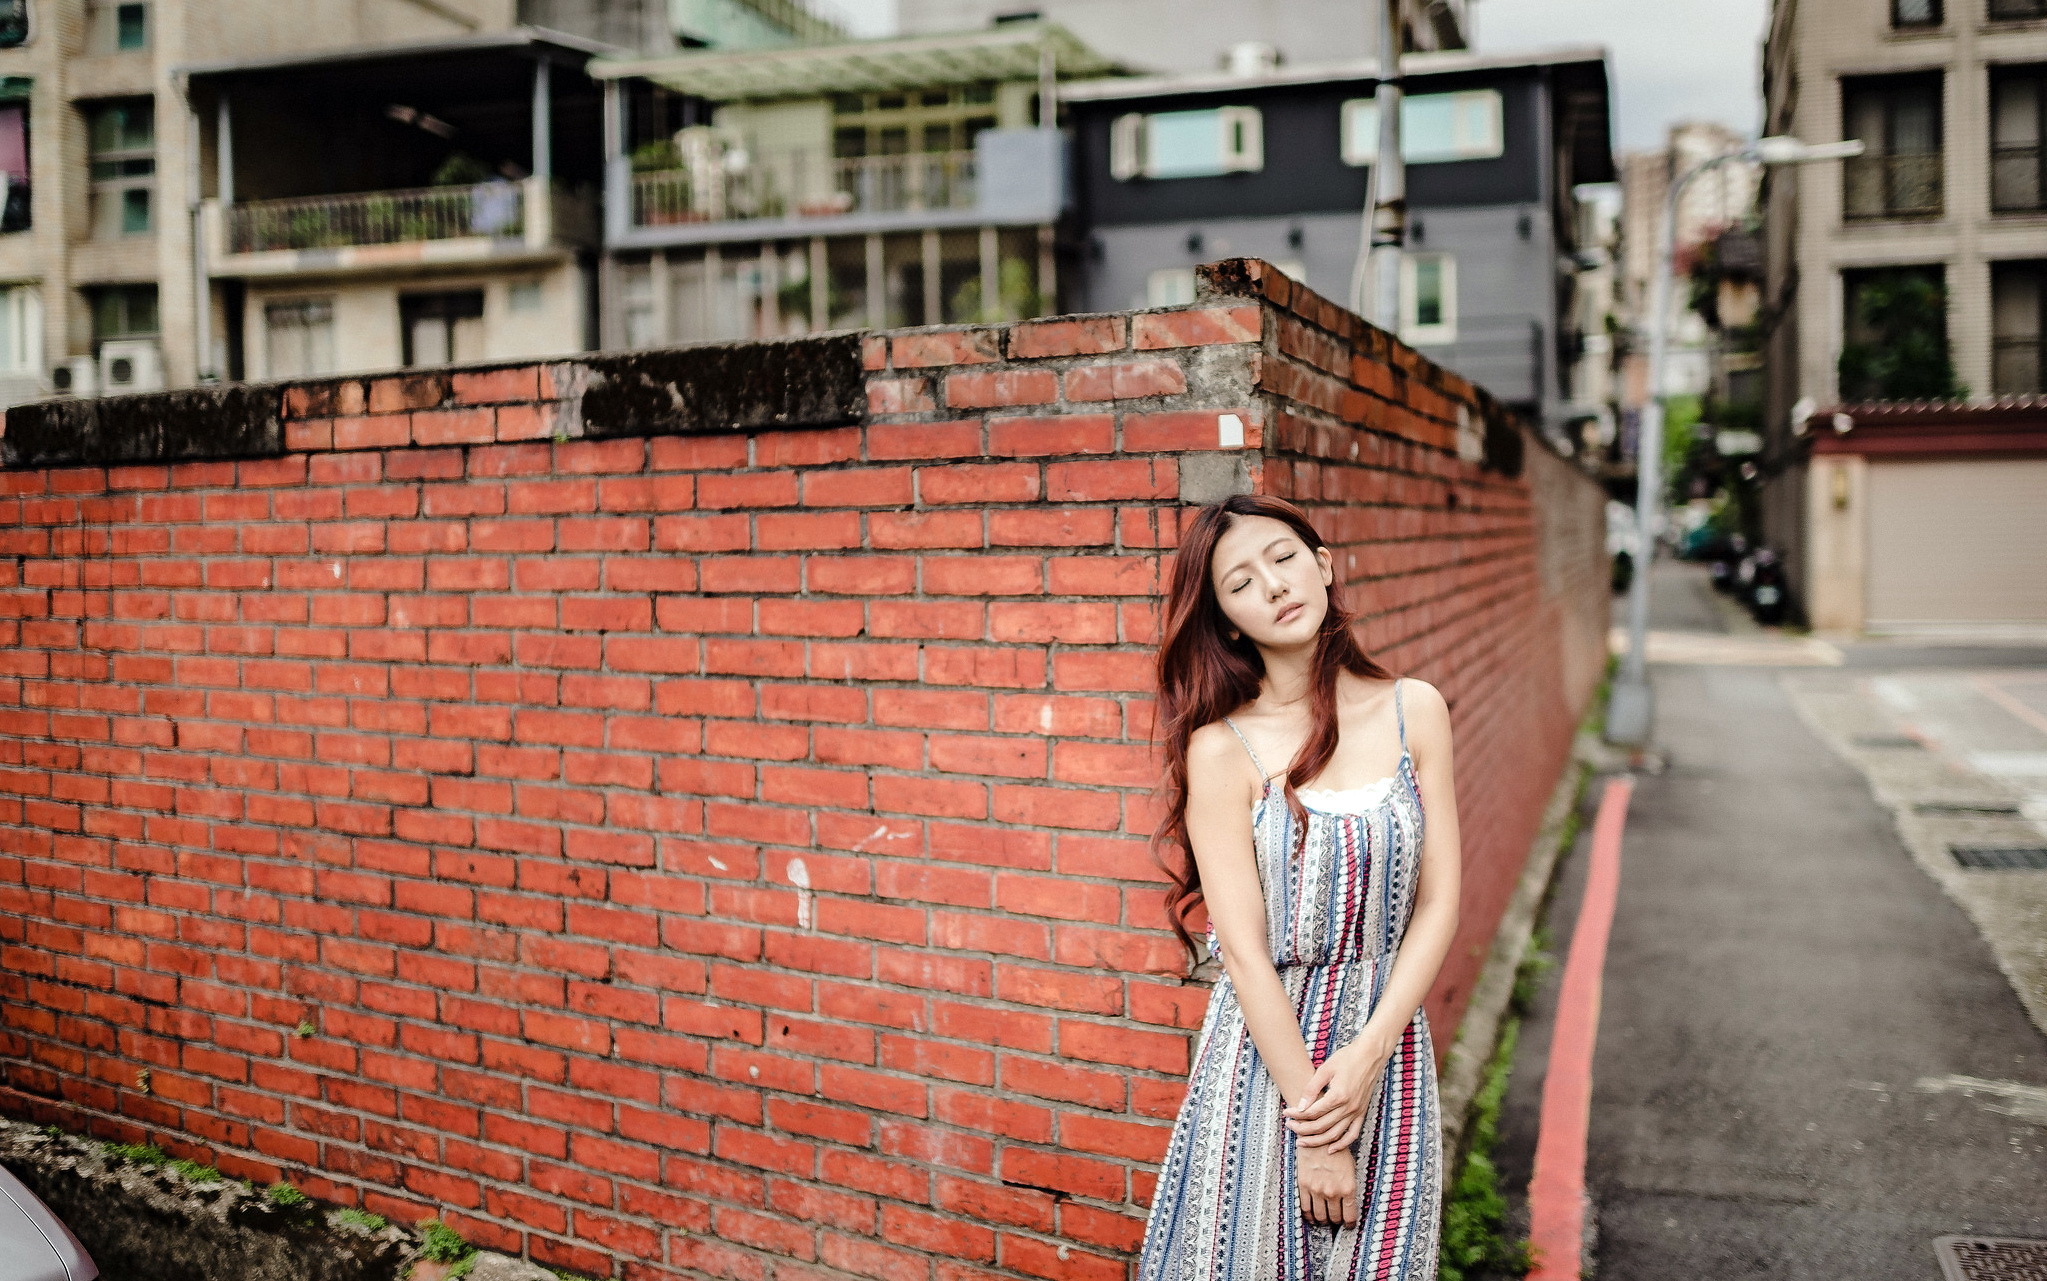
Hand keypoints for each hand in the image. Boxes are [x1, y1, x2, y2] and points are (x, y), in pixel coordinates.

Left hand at [1284, 1025, 1395, 1150]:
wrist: (1371, 1055)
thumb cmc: (1347, 1058)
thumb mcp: (1325, 1069)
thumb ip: (1312, 1089)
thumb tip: (1300, 1106)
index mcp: (1338, 1096)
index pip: (1312, 1112)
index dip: (1297, 1114)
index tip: (1286, 1112)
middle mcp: (1348, 1107)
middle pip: (1321, 1126)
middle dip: (1303, 1129)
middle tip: (1290, 1126)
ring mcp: (1356, 1112)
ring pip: (1334, 1134)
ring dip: (1317, 1141)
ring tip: (1302, 1141)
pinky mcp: (1362, 1113)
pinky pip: (1352, 1134)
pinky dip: (1342, 1144)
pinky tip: (1330, 1149)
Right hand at [1294, 1140, 1356, 1224]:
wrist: (1318, 1136)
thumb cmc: (1336, 1149)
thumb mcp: (1350, 1168)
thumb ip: (1349, 1187)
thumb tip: (1348, 1202)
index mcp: (1348, 1188)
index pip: (1350, 1216)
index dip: (1350, 1224)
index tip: (1348, 1225)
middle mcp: (1333, 1192)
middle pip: (1335, 1218)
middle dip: (1336, 1222)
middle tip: (1335, 1221)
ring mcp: (1317, 1190)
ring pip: (1320, 1216)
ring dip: (1323, 1221)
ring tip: (1324, 1220)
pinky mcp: (1305, 1186)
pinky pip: (1305, 1208)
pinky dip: (1309, 1216)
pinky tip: (1311, 1217)